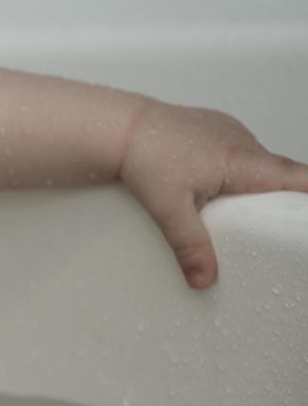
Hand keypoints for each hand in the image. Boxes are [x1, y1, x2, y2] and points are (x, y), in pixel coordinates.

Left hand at [119, 100, 307, 288]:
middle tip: (267, 221)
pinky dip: (235, 165)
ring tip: (234, 204)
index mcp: (243, 161)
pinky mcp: (212, 125)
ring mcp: (227, 129)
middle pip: (278, 171)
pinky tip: (214, 181)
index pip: (298, 176)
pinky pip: (237, 147)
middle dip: (278, 195)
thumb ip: (190, 246)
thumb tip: (204, 280)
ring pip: (256, 160)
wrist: (116, 125)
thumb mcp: (169, 209)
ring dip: (253, 180)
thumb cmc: (142, 156)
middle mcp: (242, 140)